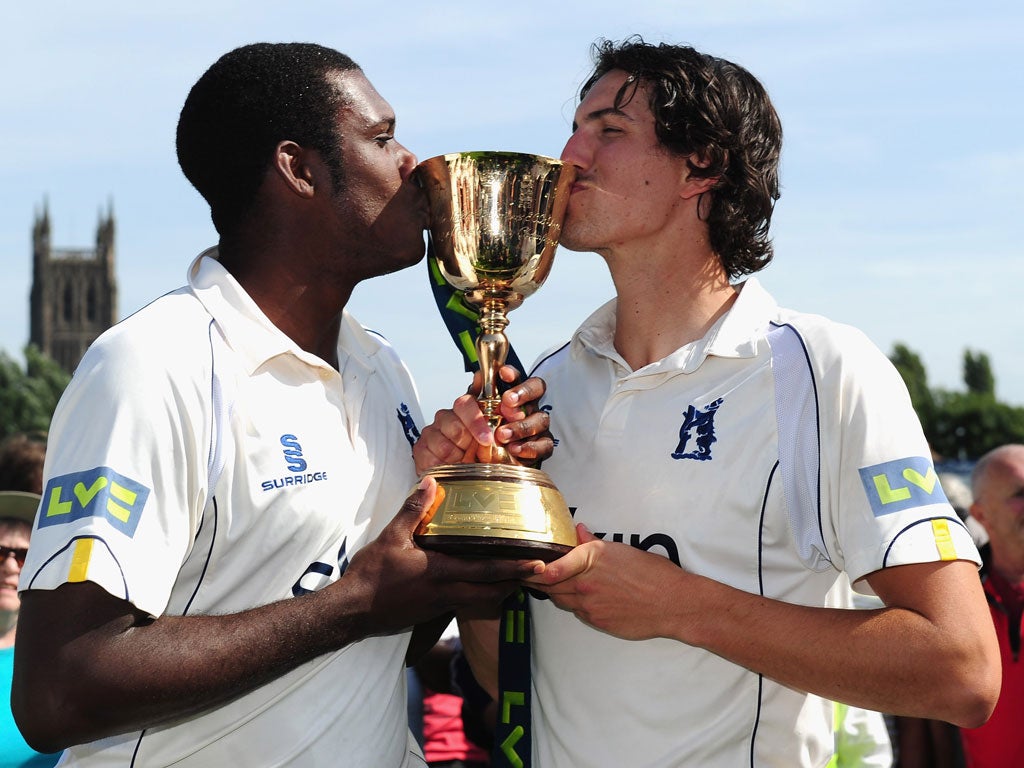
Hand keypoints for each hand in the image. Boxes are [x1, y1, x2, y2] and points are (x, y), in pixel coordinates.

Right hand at [340, 477, 543, 635]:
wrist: (353, 610)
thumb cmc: (373, 574)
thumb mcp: (391, 536)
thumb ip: (413, 509)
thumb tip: (430, 481)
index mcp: (442, 572)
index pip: (487, 572)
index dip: (515, 568)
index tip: (538, 565)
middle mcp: (447, 592)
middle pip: (492, 592)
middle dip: (515, 584)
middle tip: (535, 573)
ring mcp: (441, 605)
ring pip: (480, 601)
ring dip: (499, 591)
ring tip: (513, 578)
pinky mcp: (432, 612)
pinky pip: (464, 603)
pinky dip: (479, 595)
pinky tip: (477, 584)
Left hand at [413, 365, 552, 472]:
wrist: (463, 469)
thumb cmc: (465, 441)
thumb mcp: (459, 422)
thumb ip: (470, 402)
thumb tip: (478, 377)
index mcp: (505, 395)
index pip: (516, 377)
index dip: (512, 374)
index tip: (503, 373)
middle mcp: (524, 406)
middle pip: (536, 390)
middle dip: (523, 393)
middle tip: (507, 402)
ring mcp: (533, 427)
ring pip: (540, 418)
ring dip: (521, 425)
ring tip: (503, 434)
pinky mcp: (538, 448)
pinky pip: (543, 445)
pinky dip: (530, 447)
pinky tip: (515, 450)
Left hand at [524, 524, 690, 640]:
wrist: (672, 604)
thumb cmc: (653, 573)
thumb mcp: (621, 550)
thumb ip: (593, 543)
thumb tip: (577, 530)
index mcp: (592, 559)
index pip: (553, 567)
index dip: (534, 569)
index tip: (522, 567)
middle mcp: (586, 583)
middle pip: (551, 585)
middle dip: (537, 579)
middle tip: (526, 573)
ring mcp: (590, 606)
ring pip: (562, 599)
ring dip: (555, 591)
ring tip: (547, 583)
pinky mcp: (597, 621)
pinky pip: (578, 612)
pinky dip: (574, 604)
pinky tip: (580, 597)